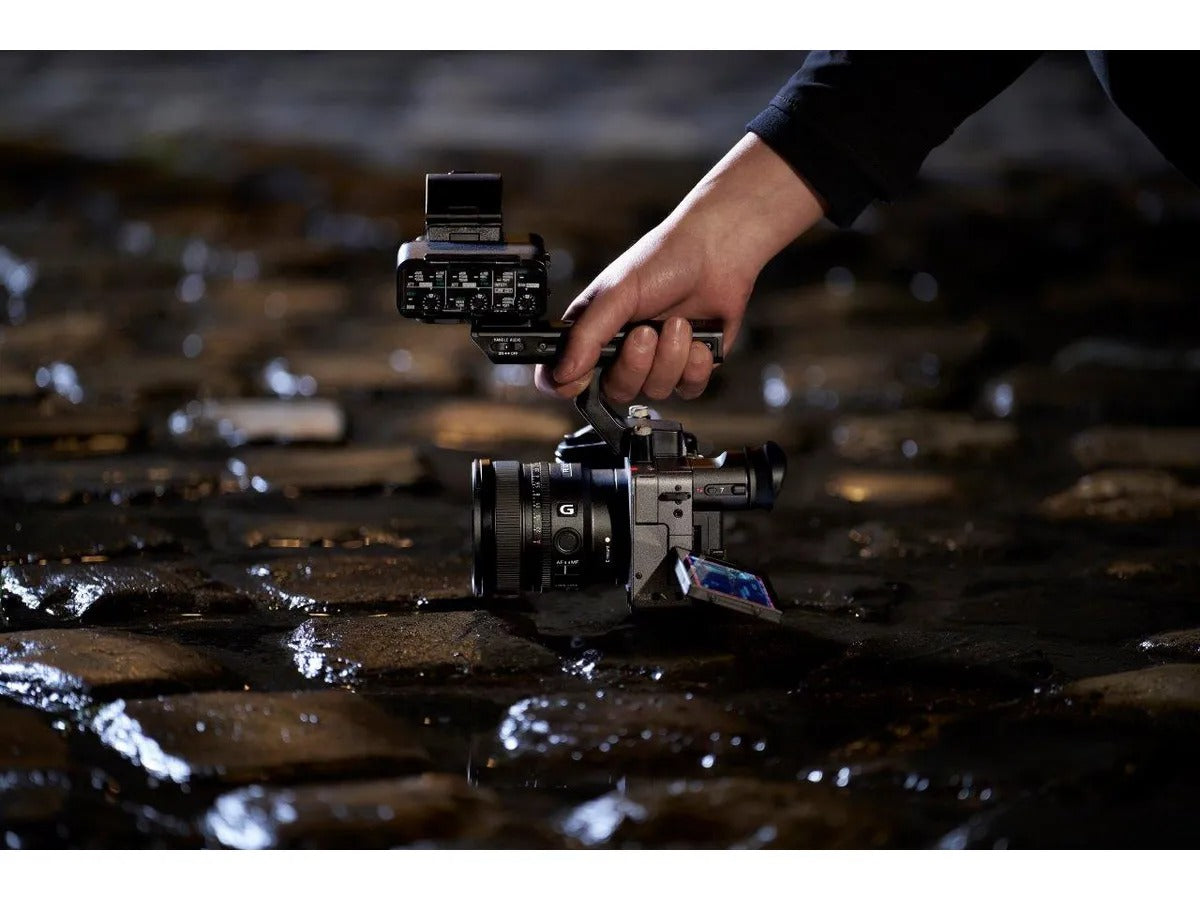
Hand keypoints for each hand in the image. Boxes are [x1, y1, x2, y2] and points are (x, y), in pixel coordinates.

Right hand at [535, 133, 826, 403]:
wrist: (719, 250)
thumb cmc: (666, 258)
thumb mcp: (617, 292)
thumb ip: (587, 335)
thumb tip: (562, 372)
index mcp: (594, 330)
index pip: (565, 374)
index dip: (568, 385)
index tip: (581, 381)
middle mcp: (623, 349)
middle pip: (616, 389)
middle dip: (635, 364)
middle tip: (646, 332)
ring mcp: (658, 360)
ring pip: (655, 390)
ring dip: (670, 358)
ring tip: (679, 324)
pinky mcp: (691, 365)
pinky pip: (687, 389)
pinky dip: (695, 365)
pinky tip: (699, 338)